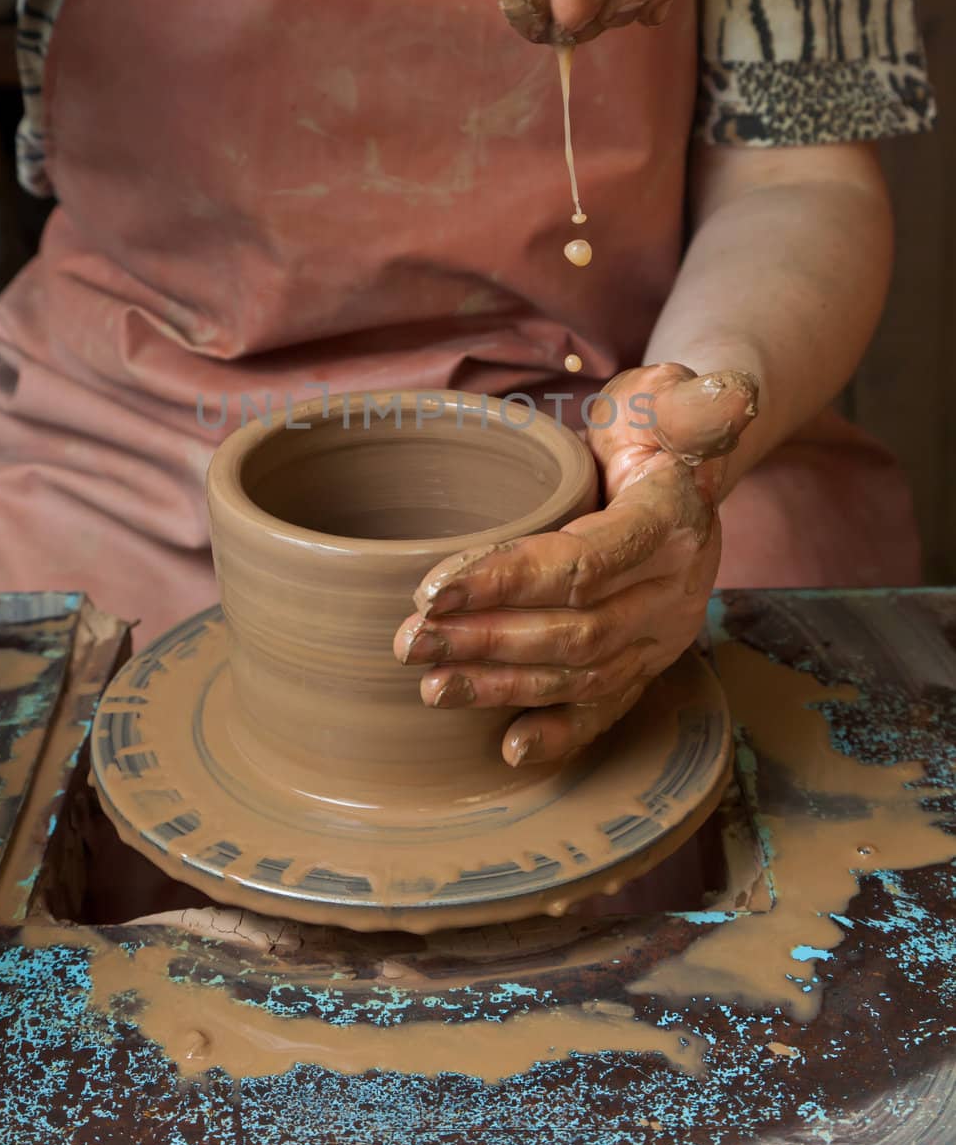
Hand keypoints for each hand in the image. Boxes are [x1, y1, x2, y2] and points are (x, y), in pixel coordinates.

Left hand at [393, 364, 758, 765]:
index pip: (583, 564)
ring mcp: (663, 635)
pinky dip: (561, 733)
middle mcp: (675, 591)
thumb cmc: (656, 424)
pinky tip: (509, 749)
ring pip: (579, 674)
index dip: (507, 581)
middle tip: (410, 642)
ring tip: (431, 687)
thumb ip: (694, 401)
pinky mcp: (647, 661)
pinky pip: (607, 707)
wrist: (686, 465)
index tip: (433, 589)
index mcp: (672, 525)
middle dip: (485, 641)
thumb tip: (734, 395)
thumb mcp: (668, 395)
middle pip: (573, 631)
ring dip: (502, 686)